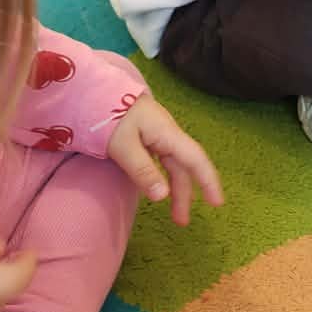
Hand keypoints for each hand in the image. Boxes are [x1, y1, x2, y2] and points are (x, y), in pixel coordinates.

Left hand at [107, 96, 224, 225]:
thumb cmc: (107, 113)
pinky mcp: (147, 135)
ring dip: (174, 188)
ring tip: (173, 214)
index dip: (208, 181)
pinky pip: (162, 160)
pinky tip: (161, 188)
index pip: (195, 159)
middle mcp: (167, 134)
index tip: (218, 203)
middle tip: (182, 222)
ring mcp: (158, 134)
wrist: (93, 88)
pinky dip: (165, 177)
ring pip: (172, 165)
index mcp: (167, 133)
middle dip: (185, 194)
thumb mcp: (122, 145)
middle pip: (183, 167)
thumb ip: (142, 170)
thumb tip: (162, 196)